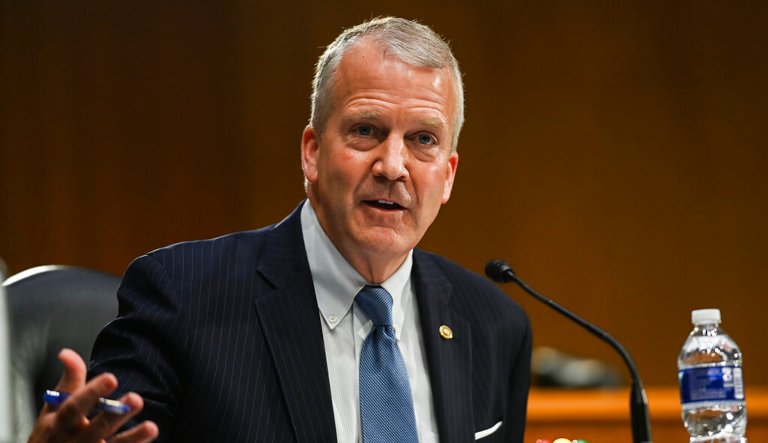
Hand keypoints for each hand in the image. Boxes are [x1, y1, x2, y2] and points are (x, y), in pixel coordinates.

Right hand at [27, 349, 158, 442]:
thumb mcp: (53, 409)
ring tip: (151, 427)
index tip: (111, 378)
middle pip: (97, 428)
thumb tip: (67, 353)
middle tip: (136, 399)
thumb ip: (68, 382)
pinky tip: (150, 436)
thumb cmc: (52, 434)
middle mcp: (73, 442)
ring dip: (132, 437)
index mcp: (58, 424)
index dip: (91, 394)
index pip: (74, 408)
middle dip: (116, 415)